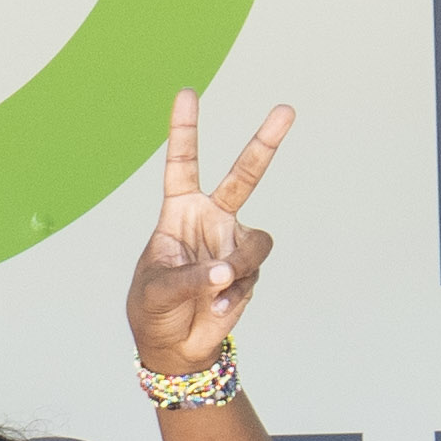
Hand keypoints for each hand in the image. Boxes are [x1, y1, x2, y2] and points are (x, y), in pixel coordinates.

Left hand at [126, 91, 290, 372]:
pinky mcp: (249, 271)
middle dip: (265, 143)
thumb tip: (225, 270)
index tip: (187, 93)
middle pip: (244, 176)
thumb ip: (190, 276)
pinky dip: (235, 292)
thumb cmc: (154, 310)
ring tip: (218, 286)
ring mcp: (233, 244)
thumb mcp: (157, 290)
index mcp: (179, 212)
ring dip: (240, 264)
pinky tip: (218, 303)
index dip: (184, 130)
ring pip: (257, 242)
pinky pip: (253, 273)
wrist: (175, 347)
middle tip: (286, 110)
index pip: (183, 164)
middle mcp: (211, 220)